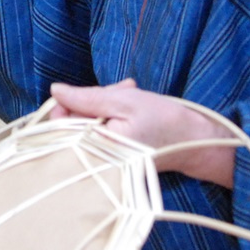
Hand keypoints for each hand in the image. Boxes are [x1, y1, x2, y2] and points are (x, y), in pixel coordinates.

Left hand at [48, 80, 236, 185]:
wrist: (194, 141)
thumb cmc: (163, 121)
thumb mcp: (123, 101)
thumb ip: (85, 98)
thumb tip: (55, 91)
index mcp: (95, 148)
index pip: (60, 126)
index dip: (69, 104)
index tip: (90, 94)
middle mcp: (97, 159)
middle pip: (74, 122)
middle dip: (93, 100)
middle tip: (119, 90)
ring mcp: (105, 158)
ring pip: (89, 122)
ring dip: (105, 103)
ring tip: (129, 95)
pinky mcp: (114, 155)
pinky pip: (101, 129)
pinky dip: (112, 114)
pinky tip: (129, 105)